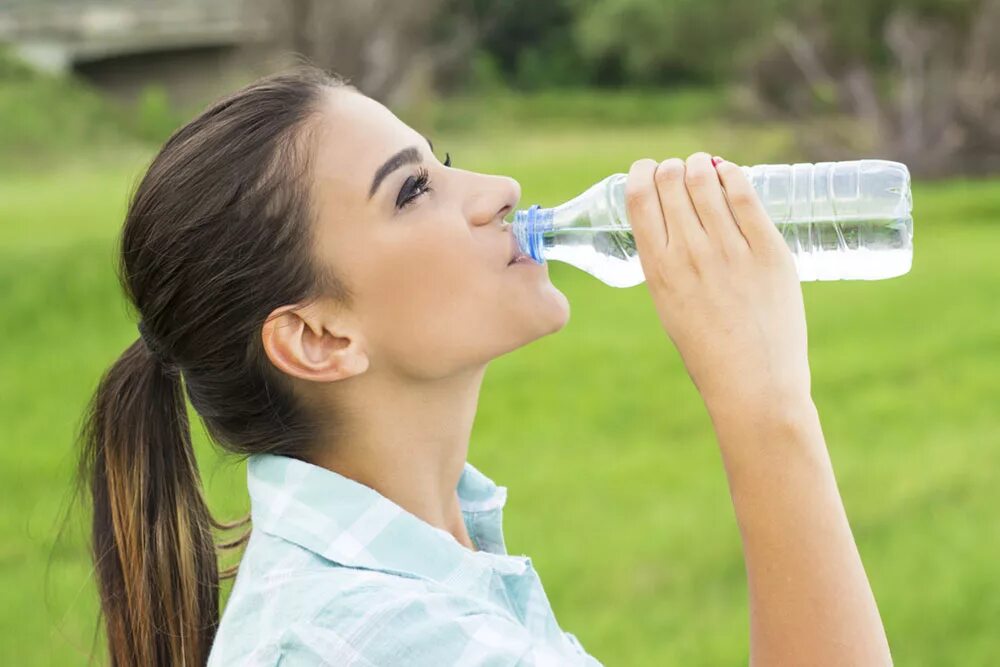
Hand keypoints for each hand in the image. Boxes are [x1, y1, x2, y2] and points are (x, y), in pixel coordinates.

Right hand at [625, 152, 810, 416]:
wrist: (753, 383)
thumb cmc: (708, 349)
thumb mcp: (669, 304)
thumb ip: (667, 263)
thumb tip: (675, 216)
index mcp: (658, 269)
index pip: (639, 197)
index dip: (641, 173)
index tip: (647, 170)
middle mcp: (690, 253)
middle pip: (672, 181)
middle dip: (671, 168)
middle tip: (679, 171)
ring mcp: (730, 250)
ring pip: (706, 180)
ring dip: (700, 166)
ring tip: (703, 168)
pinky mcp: (768, 250)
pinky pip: (745, 194)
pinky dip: (732, 175)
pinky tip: (728, 173)